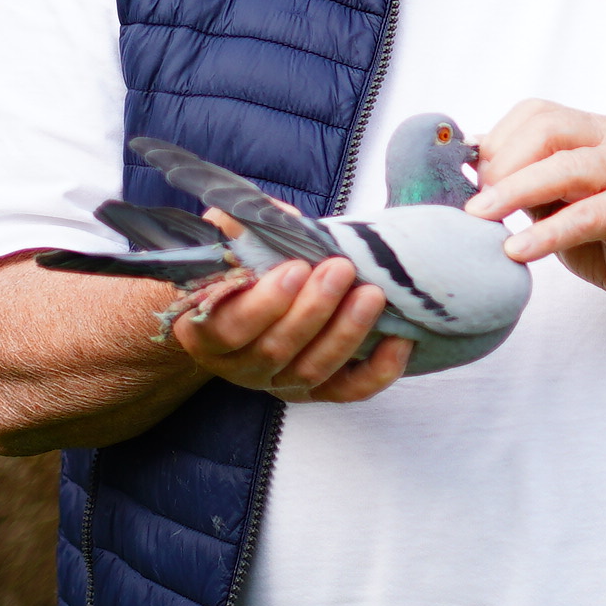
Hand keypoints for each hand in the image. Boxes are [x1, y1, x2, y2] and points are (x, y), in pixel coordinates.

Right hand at [173, 211, 411, 404]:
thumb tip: (273, 214)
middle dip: (314, 309)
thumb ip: (240, 228)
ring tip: (371, 294)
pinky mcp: (317, 391)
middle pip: (276, 350)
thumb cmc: (239, 268)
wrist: (241, 307)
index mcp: (207, 332)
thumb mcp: (229, 243)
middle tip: (341, 268)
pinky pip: (348, 390)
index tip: (296, 267)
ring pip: (313, 370)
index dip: (264, 303)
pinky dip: (378, 370)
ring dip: (346, 333)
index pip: (229, 329)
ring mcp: (279, 383)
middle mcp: (241, 366)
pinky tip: (399, 339)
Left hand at [466, 100, 605, 325]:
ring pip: (565, 167)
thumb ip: (531, 185)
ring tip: (481, 217)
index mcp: (597, 133)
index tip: (473, 180)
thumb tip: (473, 173)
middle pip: (548, 129)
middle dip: (503, 163)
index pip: (538, 113)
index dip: (499, 142)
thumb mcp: (565, 205)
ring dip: (514, 191)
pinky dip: (546, 232)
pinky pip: (587, 215)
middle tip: (477, 202)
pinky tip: (517, 250)